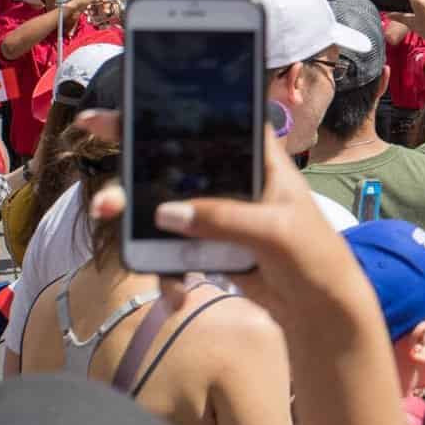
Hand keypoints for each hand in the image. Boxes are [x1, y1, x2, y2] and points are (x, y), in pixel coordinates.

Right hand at [77, 113, 370, 328]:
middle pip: (173, 167)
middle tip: (103, 203)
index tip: (116, 117)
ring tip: (126, 250)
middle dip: (132, 181)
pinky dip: (170, 275)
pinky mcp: (211, 248)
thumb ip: (223, 219)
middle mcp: (234, 181)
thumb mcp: (275, 231)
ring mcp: (219, 215)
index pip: (211, 124)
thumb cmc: (315, 257)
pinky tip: (178, 297)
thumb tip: (164, 213)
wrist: (321, 311)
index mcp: (258, 160)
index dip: (165, 113)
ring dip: (140, 233)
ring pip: (166, 213)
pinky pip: (176, 254)